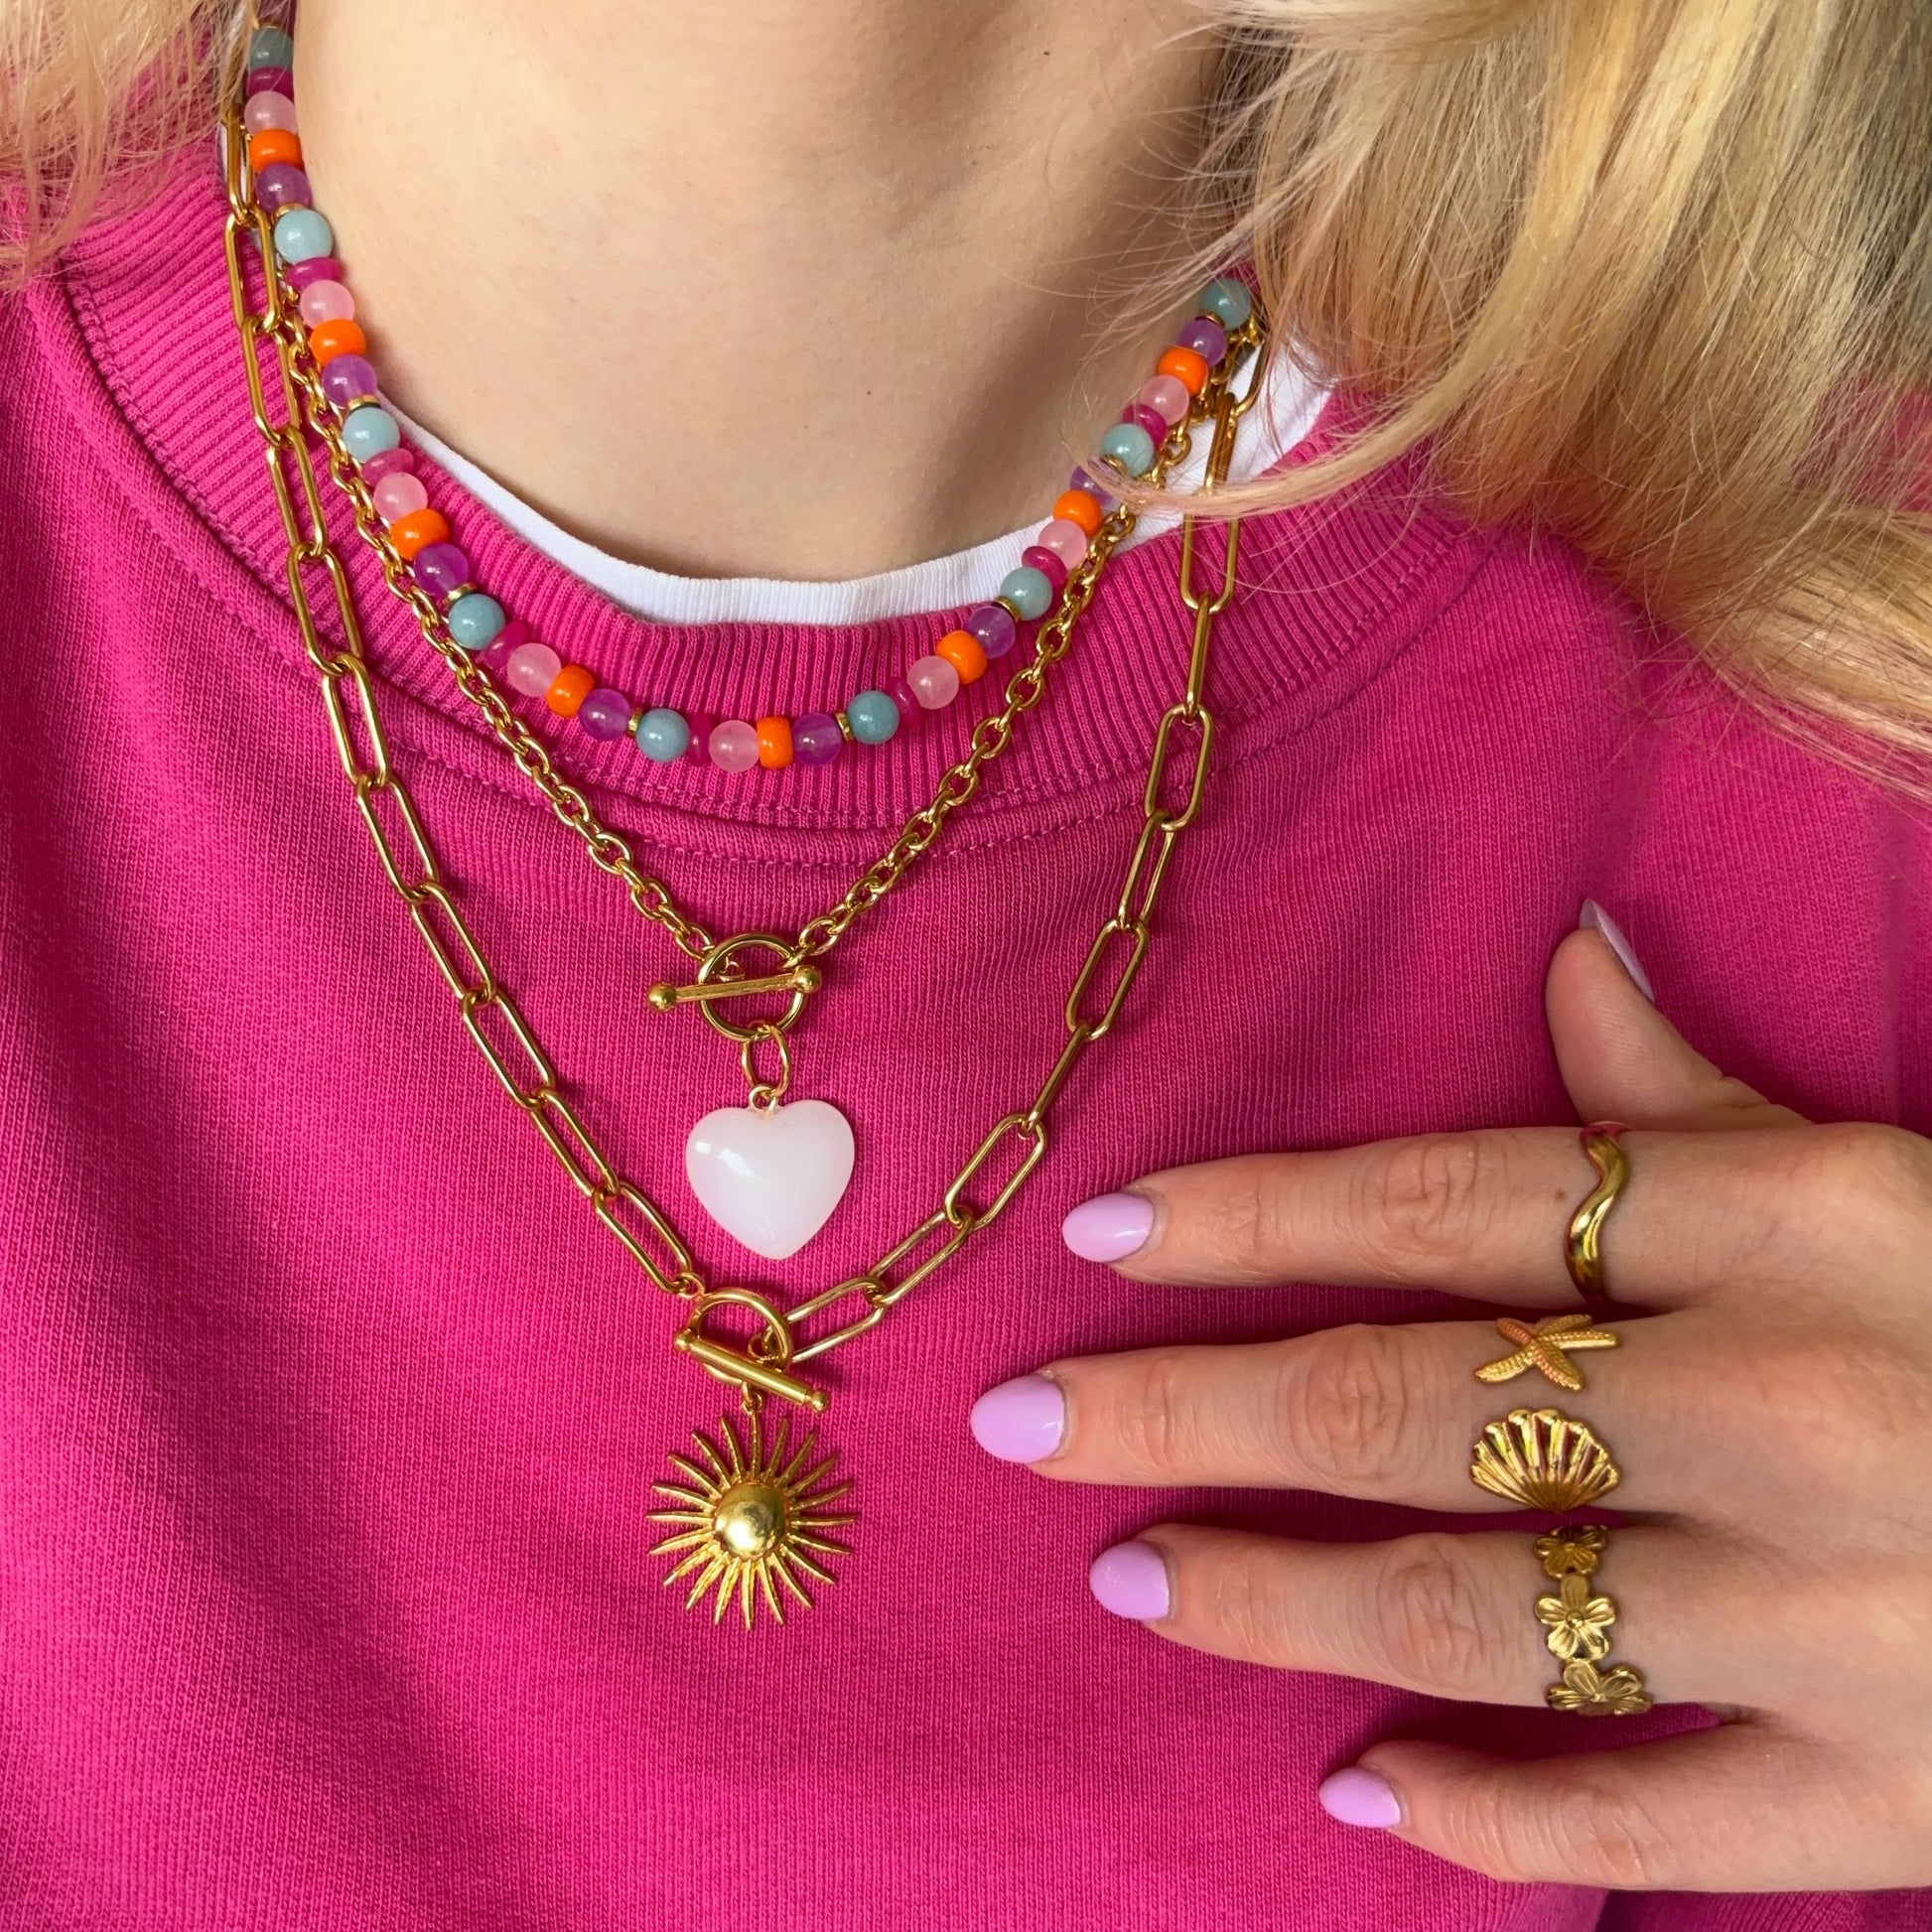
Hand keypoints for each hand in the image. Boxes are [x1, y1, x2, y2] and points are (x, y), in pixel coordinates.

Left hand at [970, 915, 1931, 1891]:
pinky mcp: (1900, 1791)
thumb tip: (1564, 956)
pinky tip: (1364, 1799)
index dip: (1253, 1213)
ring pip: (1480, 1607)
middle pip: (1406, 1401)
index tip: (1099, 1232)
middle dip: (1189, 1408)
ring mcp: (1834, 1610)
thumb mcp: (1905, 1172)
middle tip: (1025, 1423)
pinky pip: (1651, 1825)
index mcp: (1788, 1222)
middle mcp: (1782, 1400)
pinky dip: (1497, 1822)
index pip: (1445, 1201)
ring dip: (1282, 1601)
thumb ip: (1710, 1094)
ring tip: (1135, 1578)